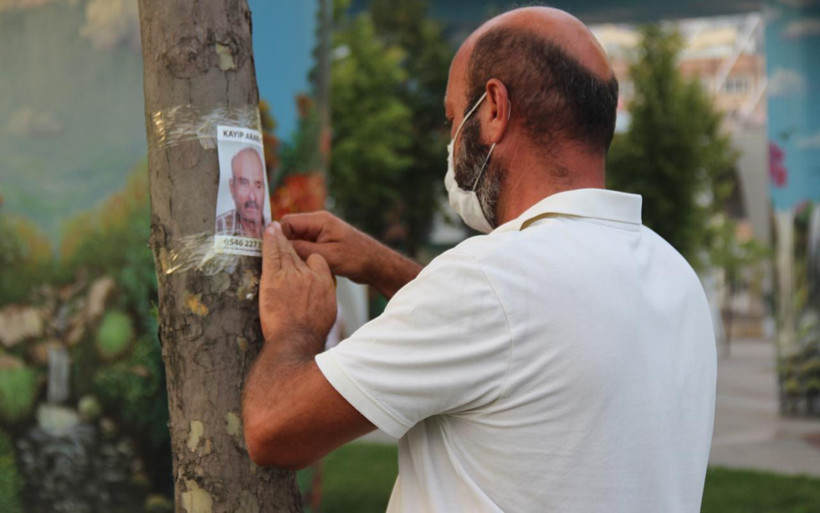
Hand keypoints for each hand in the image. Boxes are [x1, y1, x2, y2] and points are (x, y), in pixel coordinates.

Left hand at [259, 222, 336, 347]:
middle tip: (284, 231)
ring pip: (284, 250)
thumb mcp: (329, 313)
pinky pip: (271, 254)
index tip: (303, 260)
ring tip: (274, 227)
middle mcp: (308, 274)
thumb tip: (321, 297)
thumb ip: (325, 298)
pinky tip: (267, 232)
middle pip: (299, 252)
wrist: (296, 338)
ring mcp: (289, 274)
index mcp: (324, 281)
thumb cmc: (312, 331)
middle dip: (291, 241)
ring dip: (278, 236)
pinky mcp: (272, 277)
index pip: (317, 260)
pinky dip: (269, 240)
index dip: (309, 259)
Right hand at [280, 211, 378, 283]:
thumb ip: (303, 250)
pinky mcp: (322, 243)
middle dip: (284, 246)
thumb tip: (280, 246)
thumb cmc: (357, 258)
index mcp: (319, 220)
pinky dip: (301, 256)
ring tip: (292, 268)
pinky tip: (302, 269)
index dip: (278, 237)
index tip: (274, 253)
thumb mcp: (328, 256)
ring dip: (293, 253)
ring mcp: (320, 233)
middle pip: (289, 231)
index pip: (287, 222)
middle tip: (281, 264)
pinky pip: (304, 247)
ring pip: (296, 240)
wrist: (376, 264)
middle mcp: (317, 223)